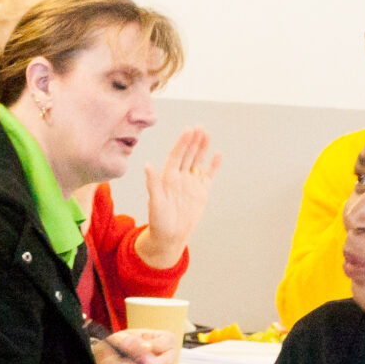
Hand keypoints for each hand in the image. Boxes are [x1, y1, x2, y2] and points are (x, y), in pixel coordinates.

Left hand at [139, 128, 222, 266]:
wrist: (170, 237)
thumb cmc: (159, 221)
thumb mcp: (155, 203)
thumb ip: (153, 183)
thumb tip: (147, 165)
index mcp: (167, 178)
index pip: (176, 156)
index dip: (182, 143)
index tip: (188, 130)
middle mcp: (179, 177)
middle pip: (188, 155)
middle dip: (193, 141)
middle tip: (200, 127)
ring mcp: (191, 184)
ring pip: (198, 161)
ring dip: (202, 148)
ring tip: (207, 133)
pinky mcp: (201, 192)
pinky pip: (208, 176)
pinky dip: (213, 166)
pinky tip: (217, 154)